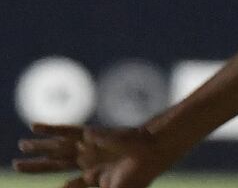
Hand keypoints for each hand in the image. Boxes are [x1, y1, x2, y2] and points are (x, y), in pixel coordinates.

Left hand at [13, 123, 173, 187]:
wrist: (150, 153)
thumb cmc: (137, 176)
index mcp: (95, 176)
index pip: (72, 183)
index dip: (65, 186)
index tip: (60, 186)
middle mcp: (88, 160)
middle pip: (56, 164)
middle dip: (37, 166)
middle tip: (16, 165)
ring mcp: (88, 147)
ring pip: (57, 147)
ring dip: (39, 147)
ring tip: (21, 145)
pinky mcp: (90, 135)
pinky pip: (66, 130)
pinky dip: (50, 129)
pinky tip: (33, 127)